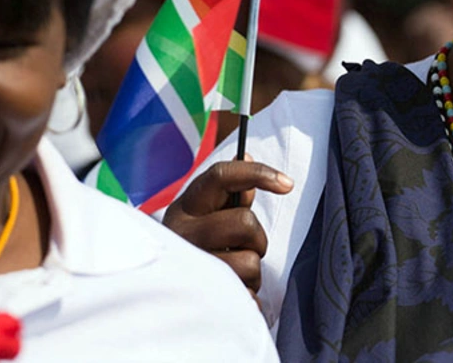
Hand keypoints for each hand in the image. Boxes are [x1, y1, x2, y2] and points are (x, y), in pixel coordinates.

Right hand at [162, 157, 291, 292]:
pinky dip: (248, 297)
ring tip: (233, 274)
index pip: (220, 175)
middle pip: (245, 222)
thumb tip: (246, 153)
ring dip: (252, 272)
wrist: (163, 295)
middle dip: (256, 238)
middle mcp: (182, 233)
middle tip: (243, 248)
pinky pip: (247, 296)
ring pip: (249, 261)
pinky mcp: (200, 298)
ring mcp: (188, 267)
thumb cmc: (197, 246)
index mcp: (185, 207)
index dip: (257, 172)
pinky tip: (232, 294)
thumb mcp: (208, 216)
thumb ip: (231, 191)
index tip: (288, 184)